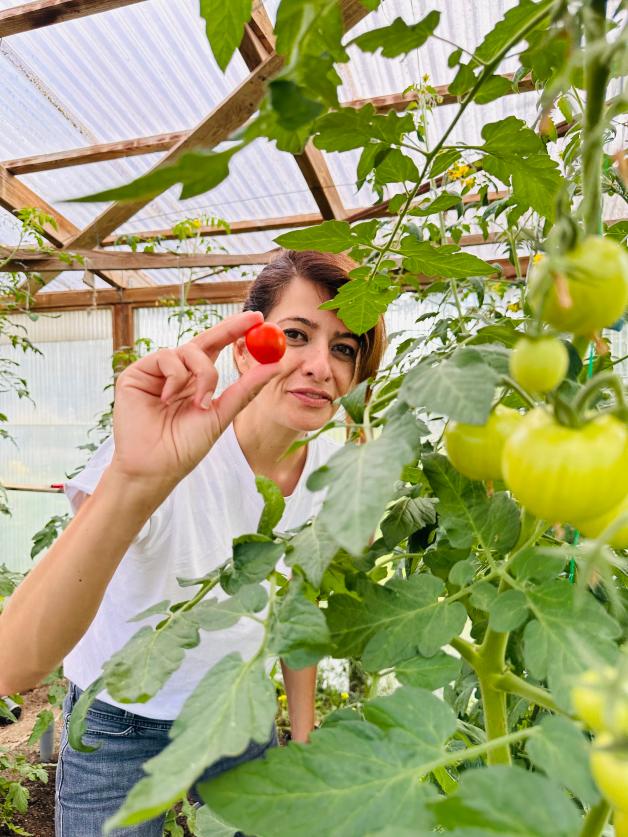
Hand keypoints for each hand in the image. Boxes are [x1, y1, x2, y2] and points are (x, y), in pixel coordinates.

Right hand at [110, 311, 279, 489]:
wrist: (155, 467)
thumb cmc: (186, 447)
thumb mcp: (222, 414)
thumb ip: (247, 388)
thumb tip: (277, 364)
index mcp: (197, 381)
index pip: (218, 349)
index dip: (237, 332)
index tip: (260, 319)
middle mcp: (177, 372)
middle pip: (205, 339)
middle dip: (231, 327)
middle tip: (254, 320)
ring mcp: (157, 372)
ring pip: (189, 350)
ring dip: (203, 374)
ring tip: (200, 403)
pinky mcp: (137, 373)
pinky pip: (166, 357)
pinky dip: (176, 377)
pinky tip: (170, 399)